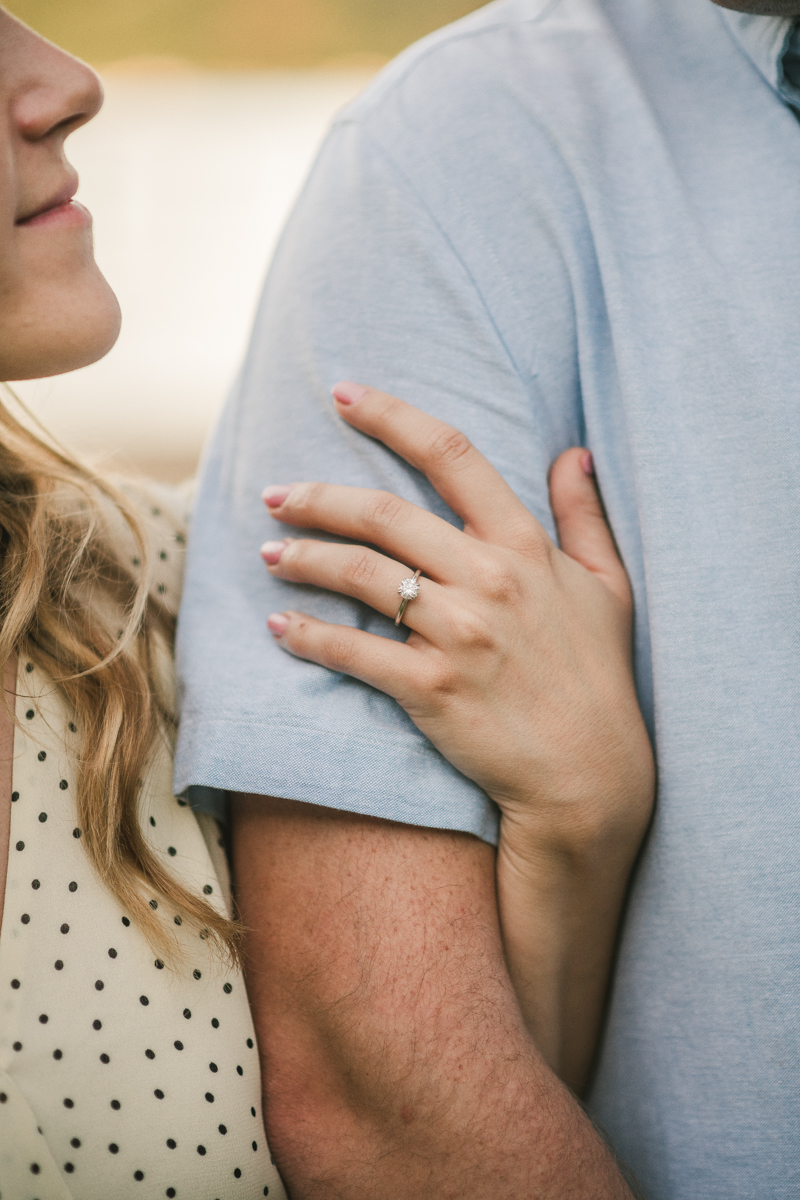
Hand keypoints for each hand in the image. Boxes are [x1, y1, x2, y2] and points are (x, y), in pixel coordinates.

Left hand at [261, 383, 653, 861]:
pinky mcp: (431, 688)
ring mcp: (459, 634)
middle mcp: (489, 579)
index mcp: (526, 544)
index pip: (452, 455)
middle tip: (276, 495)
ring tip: (271, 554)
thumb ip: (585, 514)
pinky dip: (308, 636)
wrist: (590, 774)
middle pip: (383, 513)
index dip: (391, 416)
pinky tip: (281, 627)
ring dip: (303, 558)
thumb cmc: (599, 677)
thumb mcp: (609, 586)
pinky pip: (353, 651)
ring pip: (359, 574)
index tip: (343, 394)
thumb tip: (573, 451)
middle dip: (318, 496)